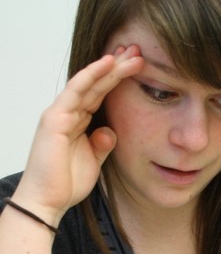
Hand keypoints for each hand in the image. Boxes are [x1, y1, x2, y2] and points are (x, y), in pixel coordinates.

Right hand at [12, 45, 143, 223]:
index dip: (118, 80)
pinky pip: (75, 92)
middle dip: (117, 68)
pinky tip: (106, 65)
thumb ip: (102, 144)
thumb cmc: (67, 183)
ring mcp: (60, 113)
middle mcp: (68, 113)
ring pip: (88, 83)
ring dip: (108, 67)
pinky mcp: (54, 119)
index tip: (139, 69)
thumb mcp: (94, 161)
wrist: (48, 200)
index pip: (101, 94)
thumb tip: (111, 132)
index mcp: (78, 121)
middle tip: (138, 53)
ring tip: (129, 54)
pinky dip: (90, 77)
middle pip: (96, 84)